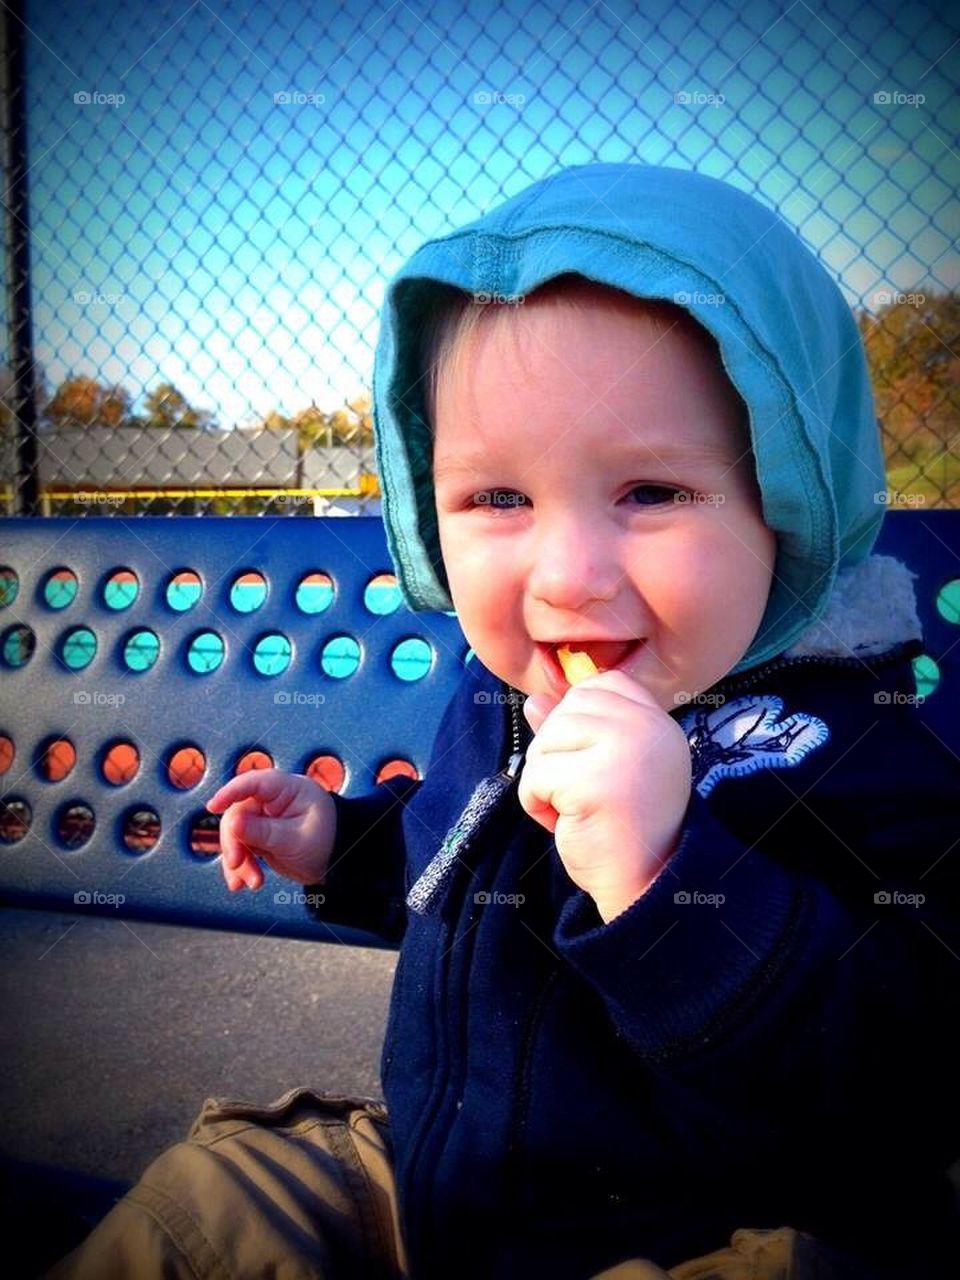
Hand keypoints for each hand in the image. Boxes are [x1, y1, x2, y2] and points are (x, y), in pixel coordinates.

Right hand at [204, 769, 336, 892]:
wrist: (336, 862)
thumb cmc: (325, 843)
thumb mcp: (295, 840)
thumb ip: (264, 832)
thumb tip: (232, 823)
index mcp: (287, 789)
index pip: (254, 783)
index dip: (231, 792)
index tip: (212, 807)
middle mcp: (272, 800)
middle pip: (237, 813)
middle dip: (234, 841)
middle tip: (237, 864)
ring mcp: (263, 818)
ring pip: (234, 834)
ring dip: (238, 860)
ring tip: (253, 883)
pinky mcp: (257, 836)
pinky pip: (240, 848)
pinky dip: (239, 866)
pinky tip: (241, 884)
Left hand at [519, 670, 691, 922]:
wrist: (645, 885)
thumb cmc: (623, 829)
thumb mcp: (602, 769)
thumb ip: (575, 731)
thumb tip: (534, 700)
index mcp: (657, 722)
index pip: (602, 685)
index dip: (579, 719)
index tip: (590, 763)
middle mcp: (648, 728)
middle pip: (568, 709)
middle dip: (556, 752)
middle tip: (580, 792)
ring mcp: (624, 750)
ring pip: (547, 739)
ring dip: (544, 780)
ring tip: (575, 809)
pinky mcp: (594, 780)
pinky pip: (536, 774)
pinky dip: (537, 804)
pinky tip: (566, 823)